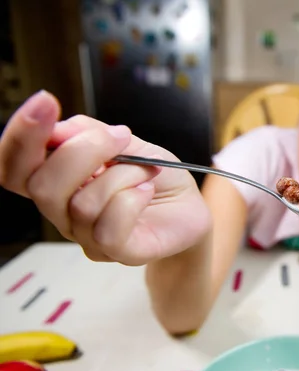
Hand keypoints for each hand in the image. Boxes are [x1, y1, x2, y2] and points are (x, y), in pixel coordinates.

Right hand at [0, 91, 210, 265]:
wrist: (191, 206)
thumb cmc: (155, 175)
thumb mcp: (127, 143)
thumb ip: (90, 134)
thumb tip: (58, 130)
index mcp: (57, 181)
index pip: (13, 168)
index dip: (20, 136)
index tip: (45, 102)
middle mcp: (63, 212)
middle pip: (41, 185)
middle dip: (84, 150)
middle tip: (121, 137)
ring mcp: (88, 237)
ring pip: (82, 203)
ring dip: (123, 174)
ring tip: (146, 169)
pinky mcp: (118, 252)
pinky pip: (109, 228)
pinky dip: (133, 198)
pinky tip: (147, 190)